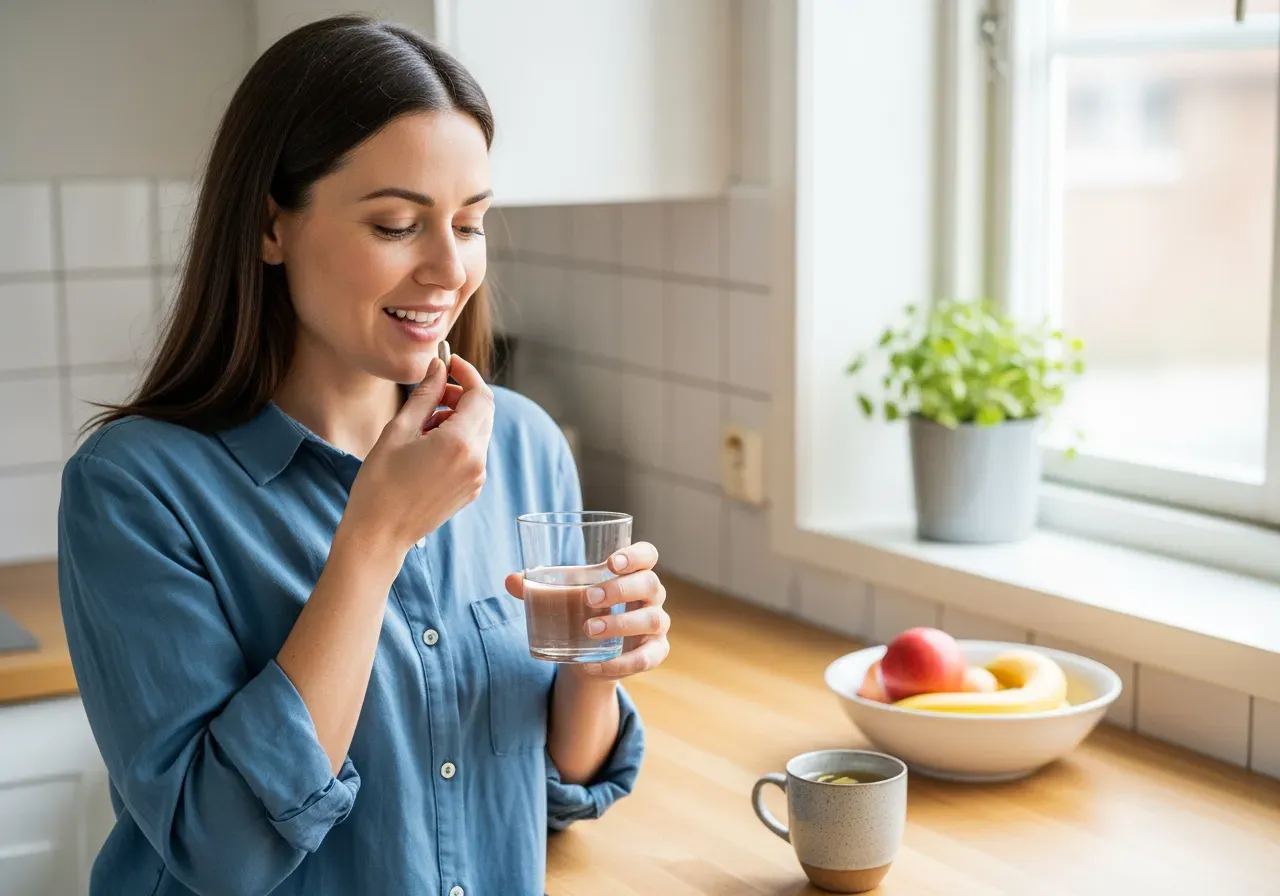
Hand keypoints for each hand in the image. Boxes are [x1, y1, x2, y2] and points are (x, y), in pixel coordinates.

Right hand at [343, 355, 493, 555]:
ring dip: (458, 417)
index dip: (466, 374)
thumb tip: (438, 367)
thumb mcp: (399, 430)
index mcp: (460, 443)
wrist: (379, 533)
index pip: (480, 394)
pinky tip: (428, 446)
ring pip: (479, 432)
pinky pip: (473, 453)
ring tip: (422, 425)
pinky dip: (458, 439)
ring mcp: (477, 477)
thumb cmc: (380, 482)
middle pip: (484, 412)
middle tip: (432, 393)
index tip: (448, 362)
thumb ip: (425, 395)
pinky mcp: (471, 489)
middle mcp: (476, 460)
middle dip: (461, 395)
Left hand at [504, 542, 670, 678]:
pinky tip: (595, 665)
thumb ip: (537, 589)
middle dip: (621, 589)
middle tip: (588, 598)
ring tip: (588, 630)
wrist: (588, 657)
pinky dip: (622, 663)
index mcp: (633, 573)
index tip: (611, 562)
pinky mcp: (654, 652)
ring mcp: (656, 625)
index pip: (648, 555)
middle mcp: (651, 596)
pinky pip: (647, 657)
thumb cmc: (579, 613)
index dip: (636, 555)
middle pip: (651, 584)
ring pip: (653, 619)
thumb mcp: (559, 599)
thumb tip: (511, 580)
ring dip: (621, 623)